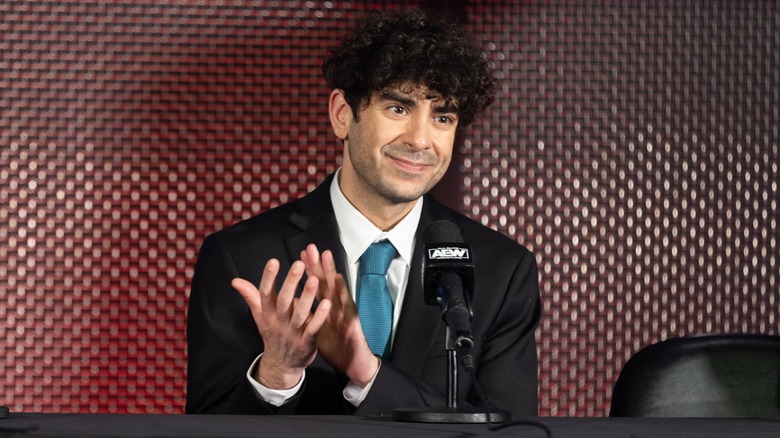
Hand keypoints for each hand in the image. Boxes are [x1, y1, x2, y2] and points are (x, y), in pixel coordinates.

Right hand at [232, 259, 331, 389]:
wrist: (281, 366)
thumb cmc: (273, 334)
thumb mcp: (260, 317)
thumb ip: (251, 297)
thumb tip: (235, 281)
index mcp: (267, 314)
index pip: (265, 294)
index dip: (268, 278)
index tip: (273, 261)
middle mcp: (279, 323)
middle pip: (283, 301)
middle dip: (290, 282)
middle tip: (298, 264)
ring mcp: (293, 334)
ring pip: (300, 314)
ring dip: (307, 297)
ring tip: (314, 279)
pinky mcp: (307, 343)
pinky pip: (313, 329)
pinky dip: (320, 317)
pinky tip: (327, 302)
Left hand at [300, 244, 379, 386]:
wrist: (354, 365)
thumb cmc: (337, 347)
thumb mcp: (318, 330)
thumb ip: (308, 315)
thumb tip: (293, 302)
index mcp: (326, 309)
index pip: (316, 286)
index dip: (309, 270)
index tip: (301, 253)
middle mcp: (336, 307)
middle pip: (326, 283)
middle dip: (318, 264)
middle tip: (311, 247)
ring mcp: (345, 313)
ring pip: (337, 290)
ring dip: (331, 272)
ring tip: (325, 255)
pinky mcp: (352, 323)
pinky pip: (346, 307)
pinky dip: (342, 292)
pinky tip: (338, 280)